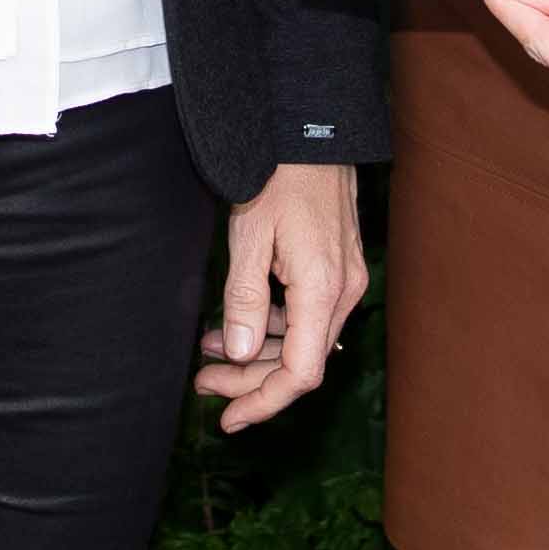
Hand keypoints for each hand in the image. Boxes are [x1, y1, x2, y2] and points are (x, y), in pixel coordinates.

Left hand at [198, 164, 367, 430]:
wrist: (311, 131)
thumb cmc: (278, 176)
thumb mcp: (250, 236)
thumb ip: (244, 300)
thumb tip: (237, 354)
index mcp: (323, 290)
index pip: (300, 373)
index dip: (263, 403)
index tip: (228, 419)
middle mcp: (343, 292)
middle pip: (300, 363)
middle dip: (249, 380)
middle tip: (203, 383)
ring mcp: (344, 280)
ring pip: (302, 341)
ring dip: (256, 353)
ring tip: (208, 351)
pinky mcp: (337, 268)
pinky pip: (306, 315)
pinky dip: (271, 326)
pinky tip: (235, 322)